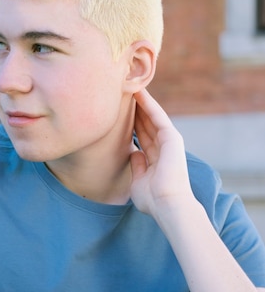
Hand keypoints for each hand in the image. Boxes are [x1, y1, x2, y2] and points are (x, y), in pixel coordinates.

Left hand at [130, 89, 193, 217]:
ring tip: (130, 85)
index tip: (119, 110)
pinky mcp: (172, 138)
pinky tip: (139, 92)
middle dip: (135, 108)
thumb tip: (134, 152)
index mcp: (155, 159)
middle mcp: (163, 148)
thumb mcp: (139, 181)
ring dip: (142, 102)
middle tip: (123, 92)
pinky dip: (149, 105)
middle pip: (146, 123)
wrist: (167, 205)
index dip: (132, 122)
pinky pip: (158, 117)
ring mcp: (169, 142)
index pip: (141, 136)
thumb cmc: (152, 200)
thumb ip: (138, 166)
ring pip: (152, 117)